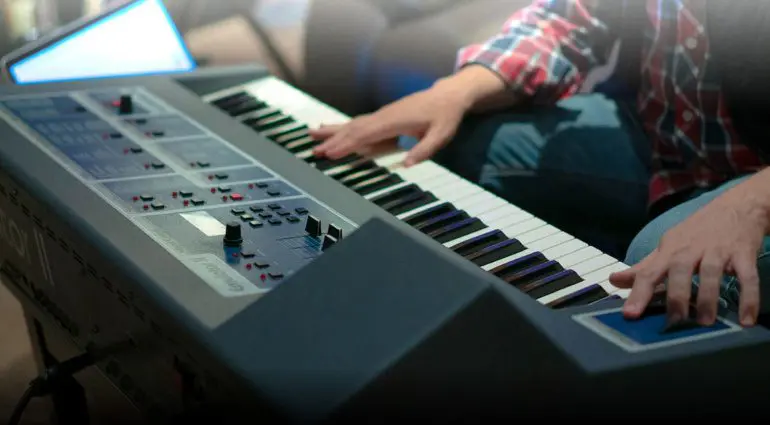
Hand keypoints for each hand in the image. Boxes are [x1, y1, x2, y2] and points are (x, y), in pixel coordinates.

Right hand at [310, 81, 474, 166]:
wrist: (448, 95)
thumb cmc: (445, 116)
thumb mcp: (441, 135)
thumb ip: (424, 149)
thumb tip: (407, 164)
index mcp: (395, 120)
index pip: (365, 134)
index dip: (347, 144)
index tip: (331, 153)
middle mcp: (384, 116)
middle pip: (353, 129)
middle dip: (333, 140)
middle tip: (314, 151)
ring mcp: (382, 115)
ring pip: (352, 124)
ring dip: (332, 131)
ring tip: (312, 136)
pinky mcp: (383, 116)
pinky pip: (359, 122)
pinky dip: (343, 127)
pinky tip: (332, 129)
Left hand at [610, 179, 769, 326]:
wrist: (737, 205)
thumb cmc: (697, 232)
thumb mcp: (668, 246)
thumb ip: (644, 268)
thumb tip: (613, 280)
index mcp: (670, 250)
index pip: (649, 272)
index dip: (638, 292)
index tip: (630, 314)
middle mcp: (691, 249)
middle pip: (679, 270)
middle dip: (676, 296)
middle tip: (674, 322)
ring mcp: (718, 250)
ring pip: (711, 273)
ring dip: (708, 298)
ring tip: (705, 322)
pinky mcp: (743, 253)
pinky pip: (747, 276)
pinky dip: (748, 297)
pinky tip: (745, 319)